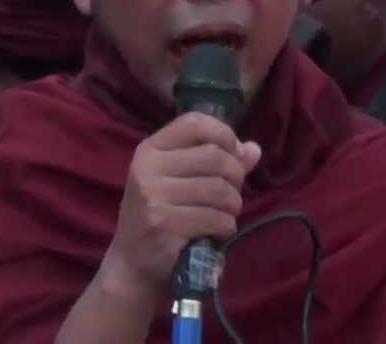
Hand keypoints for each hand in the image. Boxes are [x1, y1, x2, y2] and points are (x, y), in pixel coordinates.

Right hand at [102, 113, 261, 294]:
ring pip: (220, 190)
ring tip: (223, 214)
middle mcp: (148, 169)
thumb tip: (253, 150)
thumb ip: (215, 161)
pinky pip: (216, 219)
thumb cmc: (160, 214)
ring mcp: (154, 198)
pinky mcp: (165, 227)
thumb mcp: (178, 180)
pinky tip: (215, 232)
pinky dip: (225, 227)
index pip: (194, 123)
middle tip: (230, 194)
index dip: (224, 134)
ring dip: (233, 206)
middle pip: (215, 157)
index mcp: (150, 150)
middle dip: (235, 176)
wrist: (132, 263)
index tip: (232, 155)